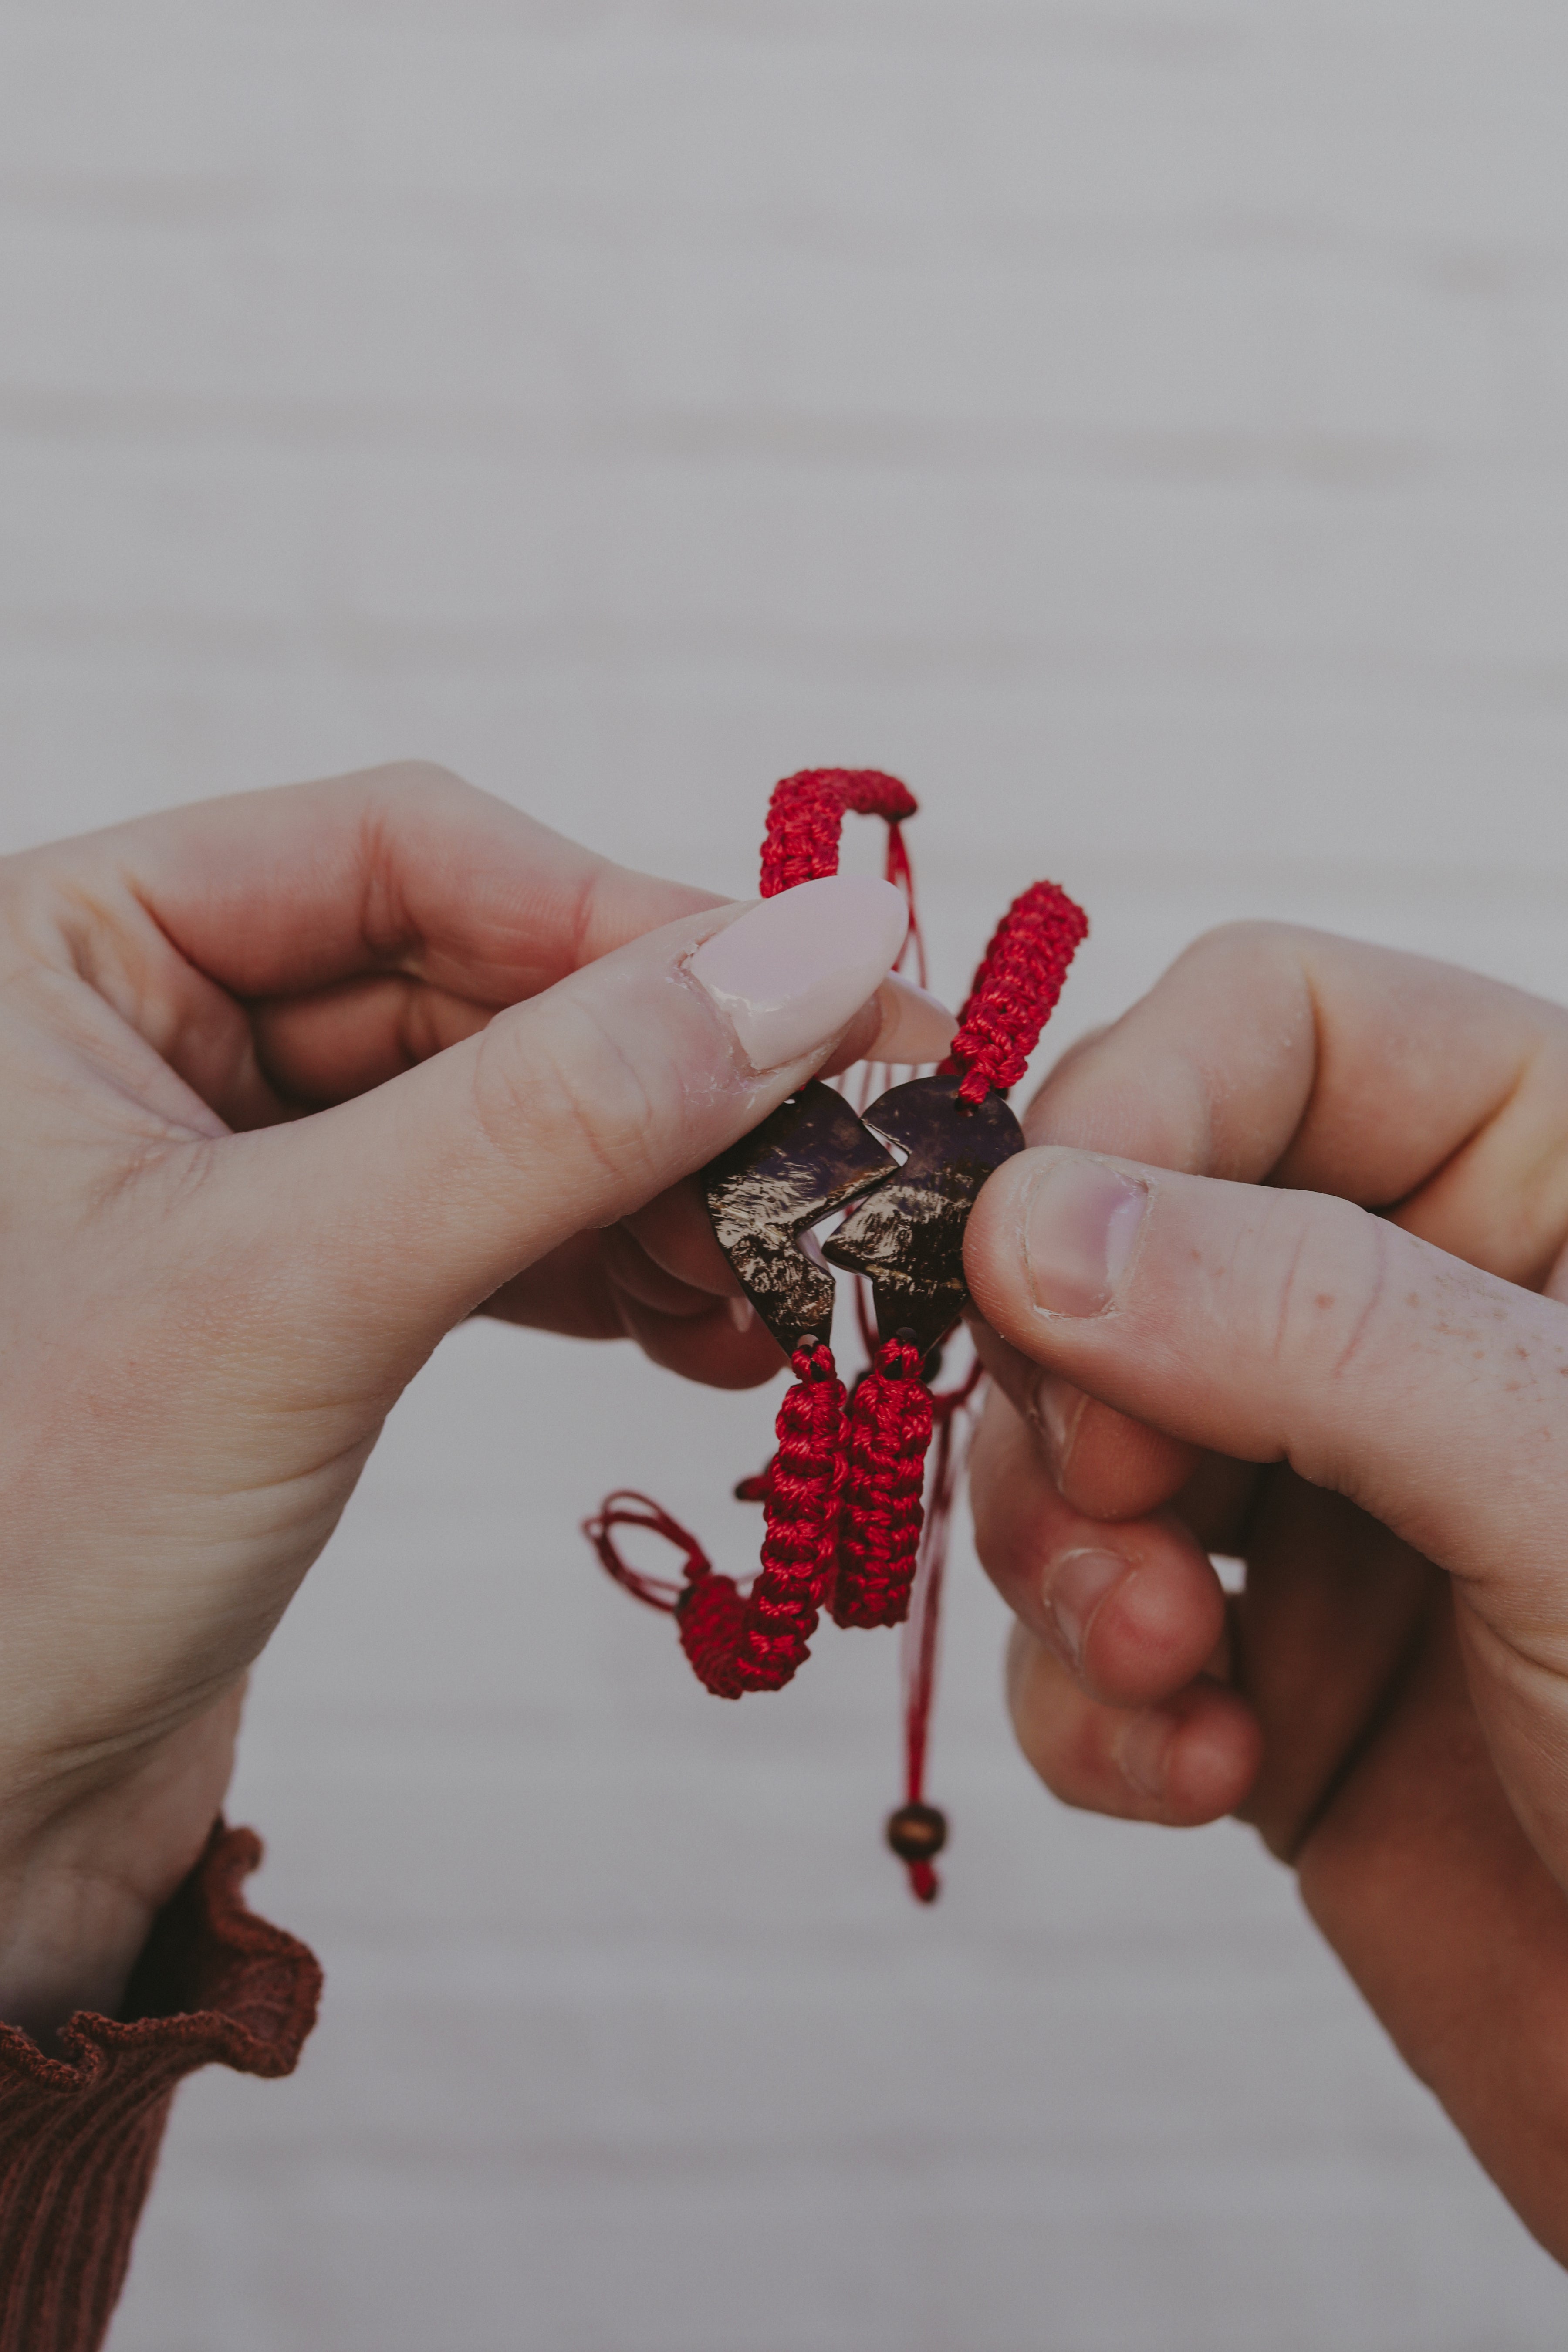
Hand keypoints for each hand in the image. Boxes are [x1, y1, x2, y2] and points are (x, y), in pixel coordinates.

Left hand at [0, 761, 920, 2039]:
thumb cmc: (14, 1545)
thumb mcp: (297, 1287)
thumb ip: (557, 1112)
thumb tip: (809, 959)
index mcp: (62, 948)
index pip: (404, 851)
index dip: (628, 918)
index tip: (823, 995)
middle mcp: (134, 1030)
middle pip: (475, 980)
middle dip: (664, 1076)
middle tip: (846, 1160)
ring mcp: (217, 1167)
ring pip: (497, 1110)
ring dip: (656, 1184)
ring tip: (784, 1277)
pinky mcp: (284, 1299)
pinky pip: (481, 1227)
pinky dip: (602, 1268)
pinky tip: (705, 1324)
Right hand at [962, 923, 1567, 2259]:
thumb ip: (1310, 1323)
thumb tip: (1028, 1220)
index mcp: (1549, 1178)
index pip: (1272, 1025)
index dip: (1128, 1116)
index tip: (1036, 1269)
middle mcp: (1421, 1311)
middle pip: (1124, 1232)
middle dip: (1079, 1383)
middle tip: (1122, 1504)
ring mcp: (1334, 1489)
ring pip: (1068, 1432)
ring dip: (1072, 1557)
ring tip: (1171, 1670)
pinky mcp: (1267, 1660)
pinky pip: (1083, 1626)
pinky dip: (1094, 1704)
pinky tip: (1200, 1772)